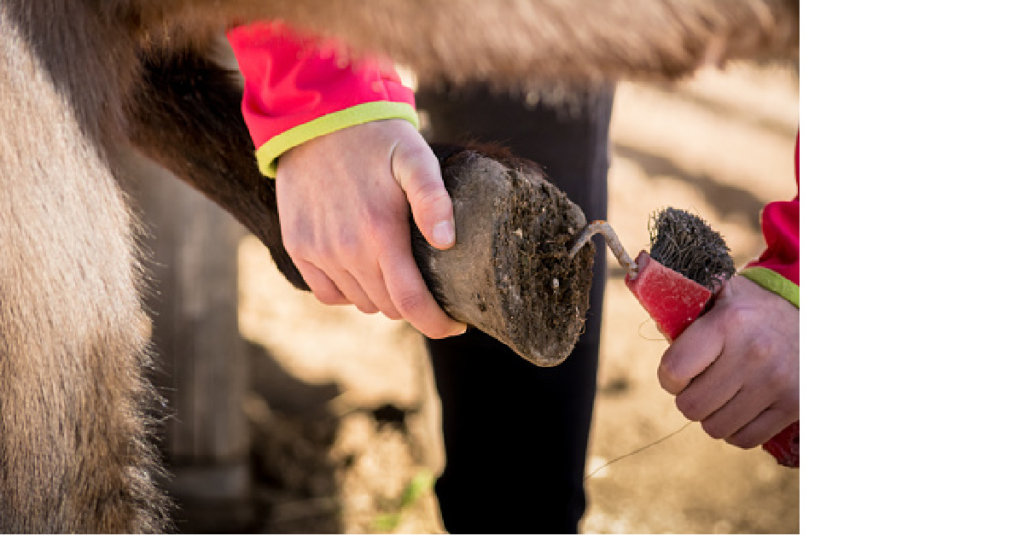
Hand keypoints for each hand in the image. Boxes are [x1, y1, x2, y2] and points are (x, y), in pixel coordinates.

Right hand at [275, 118, 466, 338]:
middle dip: (414, 304)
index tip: (457, 325)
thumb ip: (434, 199)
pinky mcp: (298, 247)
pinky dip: (350, 292)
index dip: (437, 323)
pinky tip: (364, 269)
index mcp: (380, 232)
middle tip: (430, 284)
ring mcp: (317, 251)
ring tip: (398, 270)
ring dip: (382, 296)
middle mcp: (345, 250)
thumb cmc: (377, 137)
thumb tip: (448, 243)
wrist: (314, 116)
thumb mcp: (416, 157)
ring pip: (361, 303)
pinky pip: (328, 293)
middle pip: (389, 307)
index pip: (412, 303)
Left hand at [657, 275, 797, 447]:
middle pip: (691, 406)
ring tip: (723, 394)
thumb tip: (650, 296)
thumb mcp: (725, 292)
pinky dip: (735, 429)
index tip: (679, 369)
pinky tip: (742, 407)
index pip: (674, 370)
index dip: (669, 376)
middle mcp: (754, 354)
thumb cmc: (758, 308)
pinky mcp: (793, 406)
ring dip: (712, 415)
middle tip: (702, 382)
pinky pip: (744, 439)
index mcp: (729, 322)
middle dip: (689, 397)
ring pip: (715, 428)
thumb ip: (688, 301)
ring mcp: (776, 383)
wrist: (820, 320)